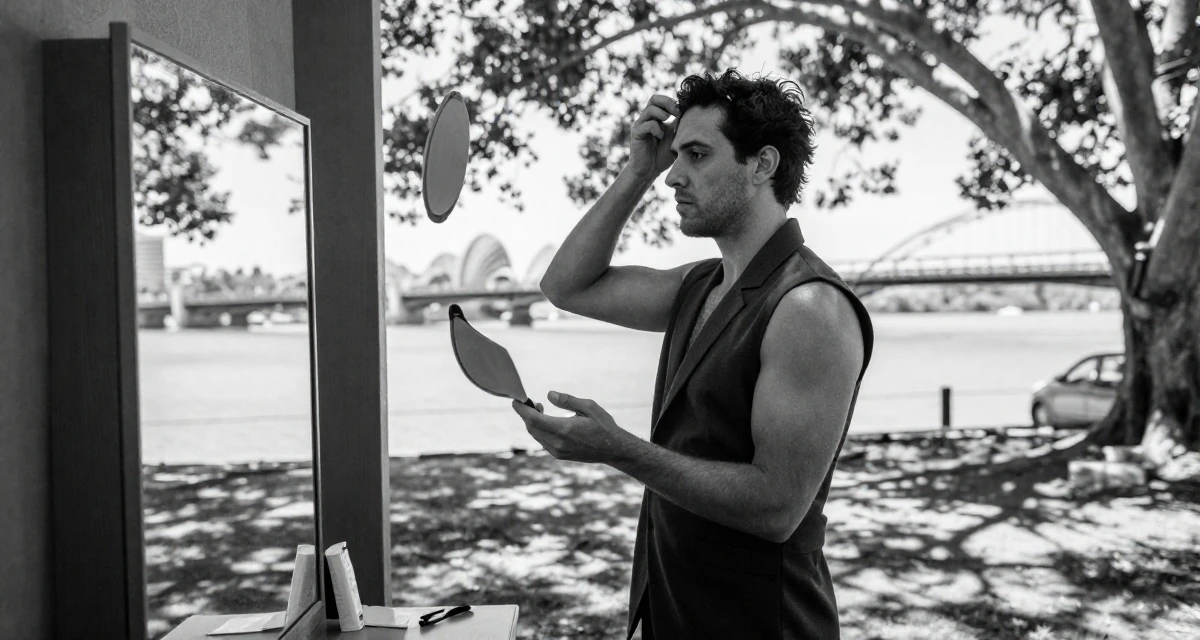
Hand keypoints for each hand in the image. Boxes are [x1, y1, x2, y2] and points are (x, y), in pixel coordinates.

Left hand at [511, 391, 632, 463]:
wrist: (613, 449)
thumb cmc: (603, 425)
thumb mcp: (589, 407)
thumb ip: (568, 401)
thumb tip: (549, 395)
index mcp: (564, 429)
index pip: (533, 419)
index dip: (521, 410)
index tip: (515, 400)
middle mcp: (558, 443)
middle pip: (531, 428)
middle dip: (526, 414)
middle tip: (531, 402)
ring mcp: (558, 451)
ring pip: (536, 436)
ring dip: (532, 422)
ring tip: (539, 409)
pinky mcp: (560, 456)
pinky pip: (542, 442)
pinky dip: (539, 431)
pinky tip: (546, 422)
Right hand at [624, 94, 680, 181]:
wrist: (649, 170)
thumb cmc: (662, 155)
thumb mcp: (675, 137)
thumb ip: (679, 125)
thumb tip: (689, 112)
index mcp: (656, 117)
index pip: (662, 100)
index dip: (673, 102)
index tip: (683, 111)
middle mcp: (647, 118)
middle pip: (654, 98)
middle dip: (668, 103)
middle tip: (677, 113)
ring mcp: (640, 124)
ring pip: (650, 109)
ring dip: (662, 114)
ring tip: (668, 123)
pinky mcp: (636, 133)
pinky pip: (647, 124)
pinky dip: (656, 128)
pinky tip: (660, 136)